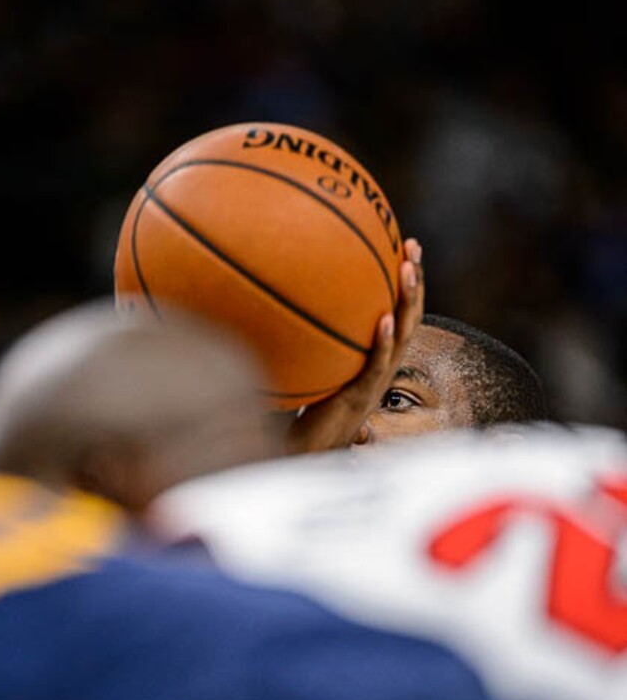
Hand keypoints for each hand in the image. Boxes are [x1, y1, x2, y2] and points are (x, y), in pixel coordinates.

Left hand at [286, 238, 423, 453]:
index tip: (407, 247)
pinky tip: (381, 320)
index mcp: (377, 358)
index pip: (400, 314)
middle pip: (409, 318)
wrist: (307, 452)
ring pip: (401, 337)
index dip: (408, 283)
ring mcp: (376, 382)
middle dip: (415, 282)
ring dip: (407, 302)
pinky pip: (376, 366)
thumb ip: (313, 338)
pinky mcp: (360, 397)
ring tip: (407, 270)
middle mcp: (383, 367)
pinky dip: (381, 343)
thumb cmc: (308, 410)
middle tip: (414, 247)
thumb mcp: (315, 366)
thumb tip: (283, 296)